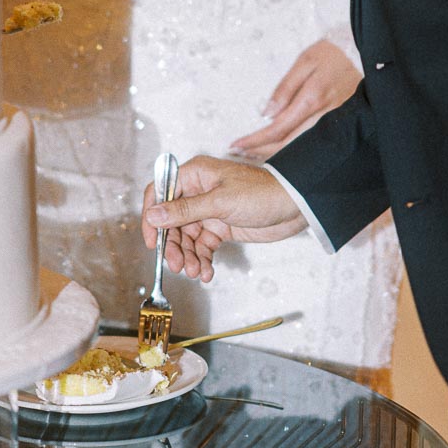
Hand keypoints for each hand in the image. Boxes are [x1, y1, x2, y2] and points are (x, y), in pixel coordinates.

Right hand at [141, 156, 307, 282]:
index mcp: (195, 175)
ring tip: (195, 272)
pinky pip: (203, 246)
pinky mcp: (221, 227)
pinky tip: (207, 272)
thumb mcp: (220, 202)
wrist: (296, 206)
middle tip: (177, 265)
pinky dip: (203, 259)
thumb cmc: (262, 193)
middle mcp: (198, 192)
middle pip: (171, 221)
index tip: (151, 241)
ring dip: (188, 256)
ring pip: (186, 237)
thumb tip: (154, 215)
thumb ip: (185, 211)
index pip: (160, 193)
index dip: (152, 216)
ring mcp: (209, 211)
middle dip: (173, 245)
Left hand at [230, 40, 359, 160]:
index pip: (277, 129)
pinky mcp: (342, 126)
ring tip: (256, 154)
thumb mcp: (307, 61)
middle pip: (288, 146)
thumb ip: (286, 87)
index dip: (255, 140)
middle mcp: (324, 117)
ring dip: (277, 155)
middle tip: (240, 153)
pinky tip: (284, 150)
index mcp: (312, 99)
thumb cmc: (336, 54)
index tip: (236, 144)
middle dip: (261, 152)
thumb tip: (267, 113)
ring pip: (301, 148)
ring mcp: (335, 124)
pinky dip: (296, 150)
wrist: (371, 54)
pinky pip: (315, 143)